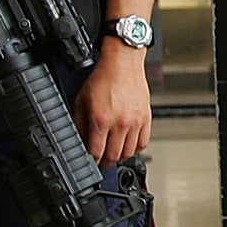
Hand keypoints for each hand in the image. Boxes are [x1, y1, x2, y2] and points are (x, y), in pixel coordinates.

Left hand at [74, 43, 152, 167]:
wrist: (123, 63)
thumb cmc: (104, 77)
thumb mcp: (82, 100)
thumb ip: (80, 122)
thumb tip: (80, 138)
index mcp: (101, 119)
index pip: (96, 152)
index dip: (91, 161)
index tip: (89, 162)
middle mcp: (119, 123)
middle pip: (113, 156)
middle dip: (104, 163)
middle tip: (100, 163)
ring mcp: (135, 122)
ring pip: (129, 153)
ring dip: (120, 158)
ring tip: (113, 156)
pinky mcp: (145, 118)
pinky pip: (143, 143)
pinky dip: (135, 149)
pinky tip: (128, 147)